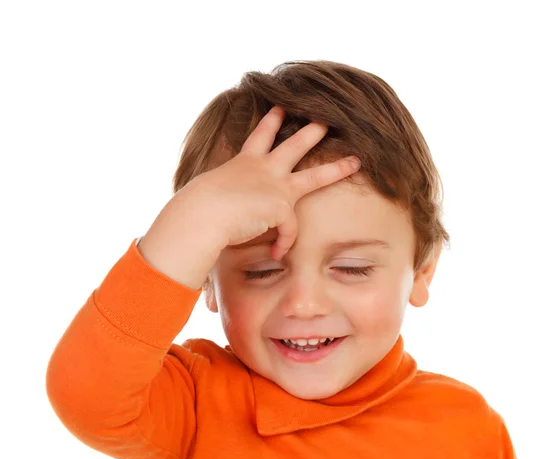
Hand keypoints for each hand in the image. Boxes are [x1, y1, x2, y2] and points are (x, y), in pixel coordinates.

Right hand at [197, 105, 361, 259]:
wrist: (203, 214)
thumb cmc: (200, 207)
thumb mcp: (212, 193)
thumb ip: (228, 198)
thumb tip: (231, 219)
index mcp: (245, 163)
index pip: (261, 136)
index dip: (271, 122)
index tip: (280, 108)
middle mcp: (264, 169)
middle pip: (296, 144)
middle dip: (314, 130)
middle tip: (327, 119)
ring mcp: (276, 185)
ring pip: (314, 175)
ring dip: (337, 168)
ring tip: (355, 162)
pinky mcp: (282, 205)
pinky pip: (289, 230)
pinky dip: (284, 243)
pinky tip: (278, 253)